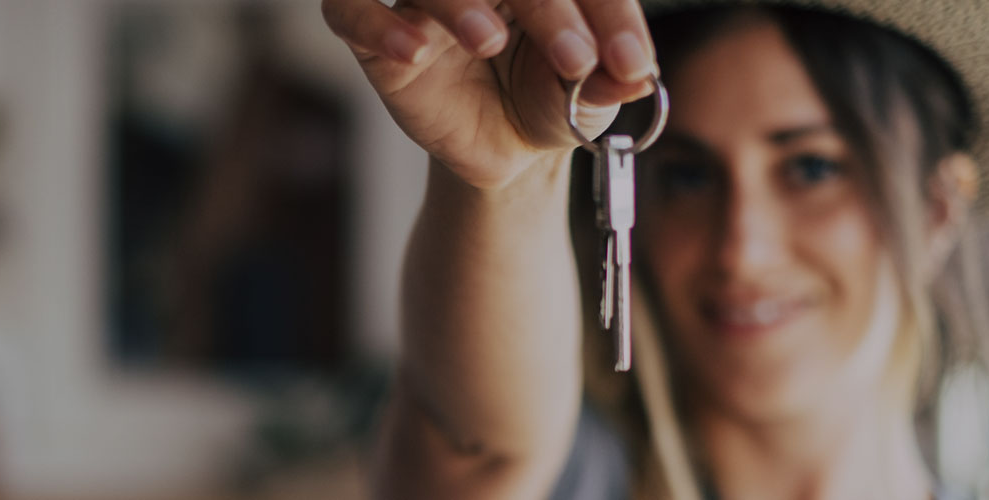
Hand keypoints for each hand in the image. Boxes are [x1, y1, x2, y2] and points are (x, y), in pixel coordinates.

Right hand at [323, 0, 659, 189]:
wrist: (504, 148)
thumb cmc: (546, 98)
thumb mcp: (588, 97)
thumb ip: (610, 80)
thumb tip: (635, 76)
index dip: (607, 13)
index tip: (628, 63)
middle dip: (546, 8)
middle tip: (577, 61)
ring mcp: (422, 1)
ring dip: (458, 2)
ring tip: (490, 41)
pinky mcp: (374, 38)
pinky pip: (352, 12)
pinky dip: (378, 22)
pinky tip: (415, 51)